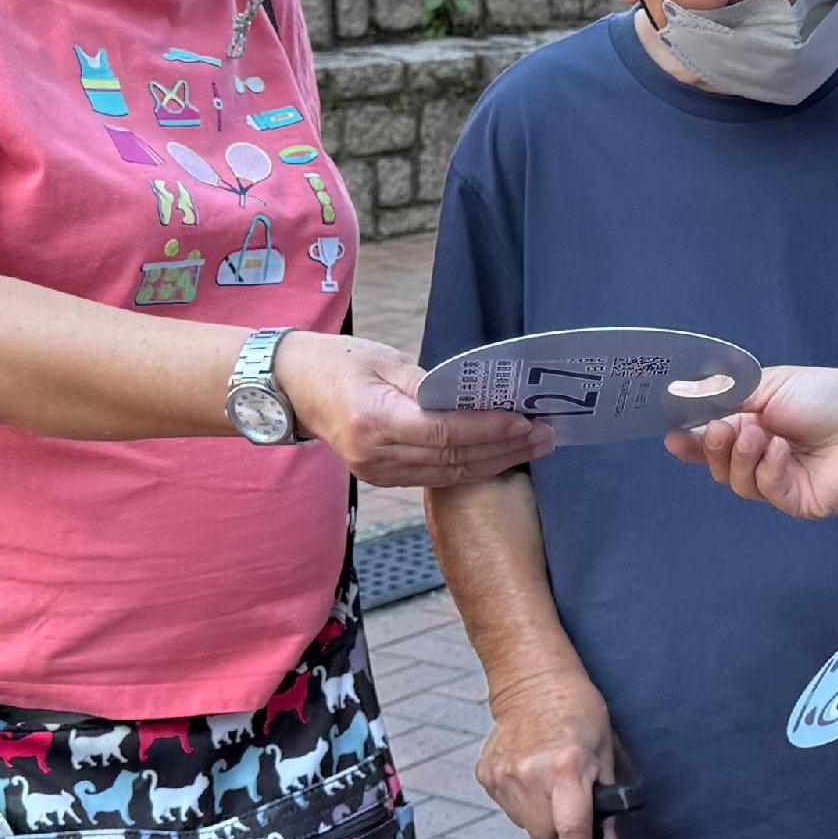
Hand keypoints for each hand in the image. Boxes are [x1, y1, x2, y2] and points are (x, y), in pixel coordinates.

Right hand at [283, 333, 547, 488]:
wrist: (292, 387)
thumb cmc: (337, 363)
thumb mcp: (384, 360)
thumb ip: (429, 382)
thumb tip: (478, 395)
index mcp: (373, 421)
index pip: (444, 432)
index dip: (488, 429)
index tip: (524, 420)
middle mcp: (375, 456)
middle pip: (453, 459)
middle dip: (505, 448)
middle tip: (546, 435)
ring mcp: (377, 473)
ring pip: (449, 475)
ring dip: (496, 462)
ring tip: (534, 447)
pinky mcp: (382, 478)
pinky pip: (436, 478)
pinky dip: (471, 468)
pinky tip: (501, 457)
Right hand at [477, 671, 615, 838]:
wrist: (533, 682)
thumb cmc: (577, 711)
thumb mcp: (605, 753)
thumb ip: (606, 802)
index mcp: (566, 767)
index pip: (572, 827)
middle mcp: (531, 773)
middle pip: (545, 832)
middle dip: (560, 826)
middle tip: (568, 796)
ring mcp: (504, 774)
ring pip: (525, 823)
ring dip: (540, 812)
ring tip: (548, 779)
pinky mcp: (486, 774)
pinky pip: (508, 807)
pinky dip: (521, 800)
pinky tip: (529, 773)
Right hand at [671, 364, 837, 516]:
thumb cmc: (828, 396)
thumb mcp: (771, 385)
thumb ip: (728, 394)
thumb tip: (681, 395)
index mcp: (755, 425)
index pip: (713, 439)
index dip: (691, 440)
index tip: (672, 434)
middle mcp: (763, 456)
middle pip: (718, 465)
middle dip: (712, 446)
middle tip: (723, 427)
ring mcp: (780, 482)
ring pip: (738, 482)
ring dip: (742, 455)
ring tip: (759, 433)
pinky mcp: (798, 502)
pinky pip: (767, 491)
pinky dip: (768, 469)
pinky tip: (781, 449)